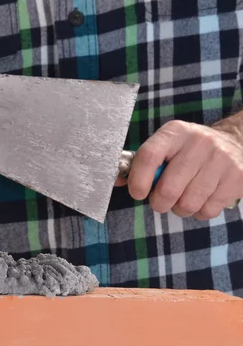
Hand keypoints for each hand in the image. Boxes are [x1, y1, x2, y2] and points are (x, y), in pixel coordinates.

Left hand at [119, 120, 242, 218]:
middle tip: (161, 201)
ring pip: (188, 204)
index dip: (138, 180)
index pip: (148, 156)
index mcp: (174, 132)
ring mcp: (221, 160)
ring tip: (182, 199)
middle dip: (159, 203)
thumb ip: (141, 163)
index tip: (137, 193)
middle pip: (168, 189)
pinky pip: (208, 210)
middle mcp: (199, 143)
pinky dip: (199, 212)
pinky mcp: (237, 177)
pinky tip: (201, 199)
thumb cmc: (189, 150)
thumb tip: (115, 181)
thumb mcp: (166, 146)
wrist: (235, 143)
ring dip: (179, 209)